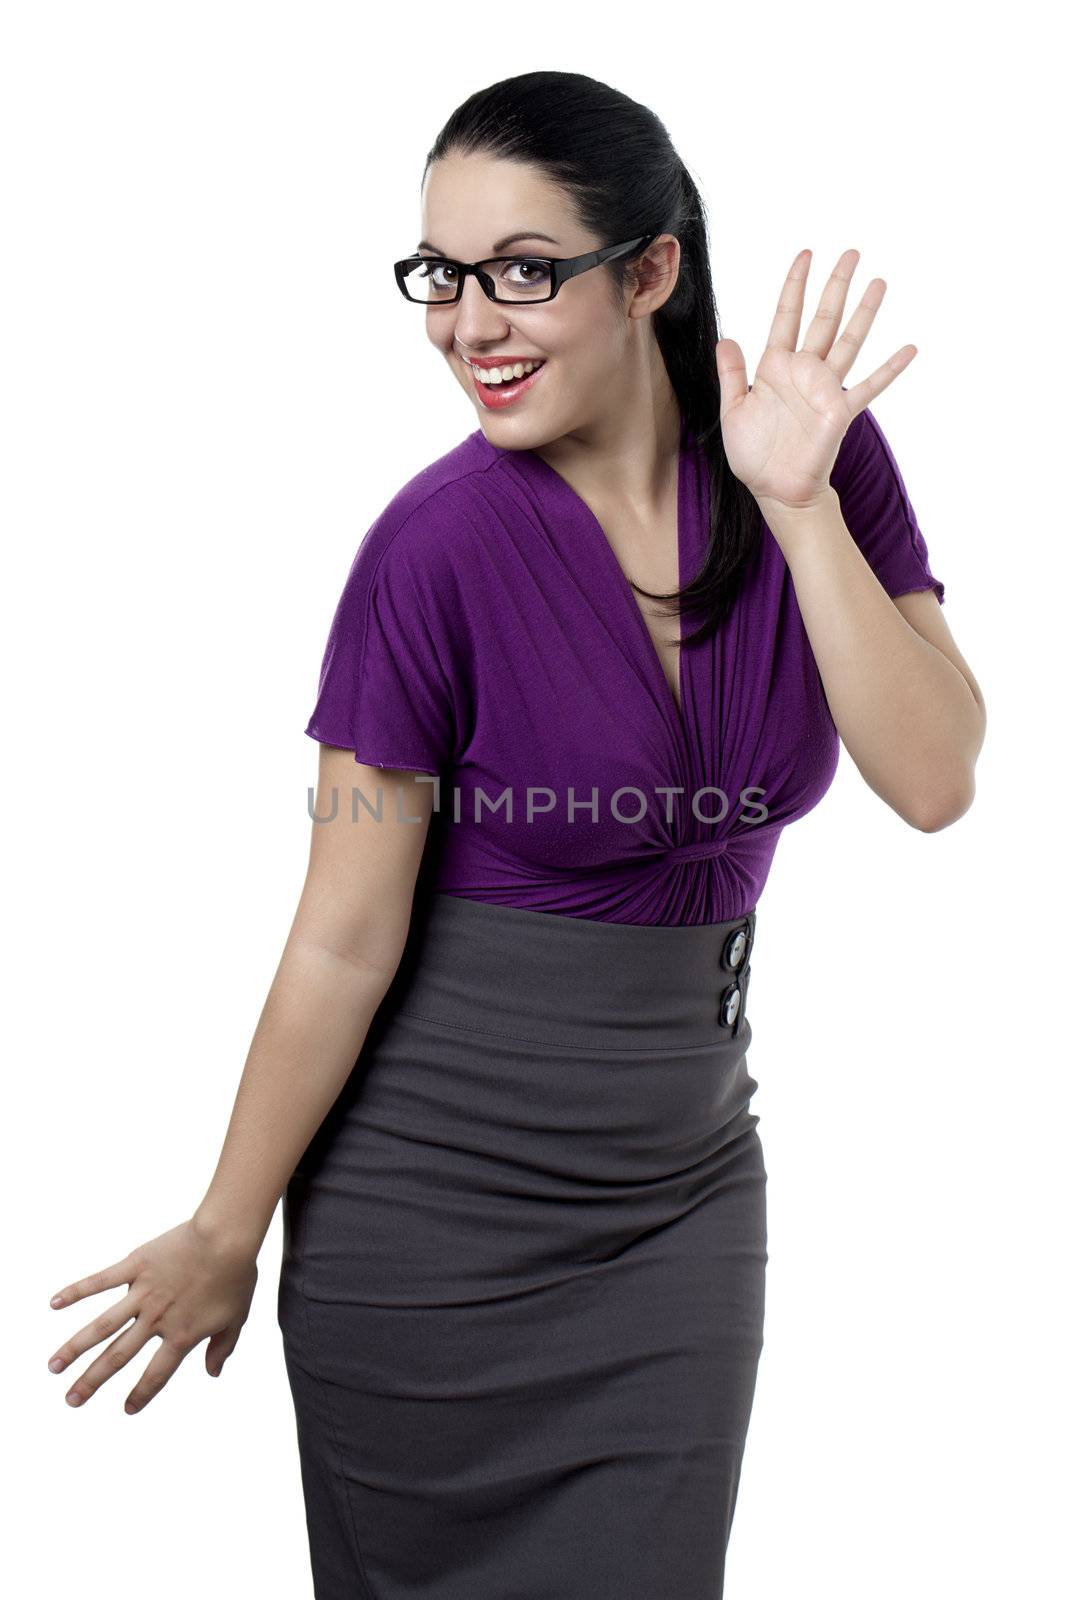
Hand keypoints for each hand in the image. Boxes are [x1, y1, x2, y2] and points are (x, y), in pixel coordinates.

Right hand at [47, 1217, 257, 1412]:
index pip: (157, 1373)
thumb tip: (213, 1372)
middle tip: (70, 1400)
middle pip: (118, 1356)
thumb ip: (223, 1346)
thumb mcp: (237, 1317)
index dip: (142, 1393)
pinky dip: (77, 1291)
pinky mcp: (136, 1265)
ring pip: (102, 1325)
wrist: (226, 1236)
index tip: (127, 1409)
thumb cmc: (236, 1275)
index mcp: (182, 1334)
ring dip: (75, 1347)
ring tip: (53, 1366)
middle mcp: (157, 1319)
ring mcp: (143, 1292)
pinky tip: (54, 1303)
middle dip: (93, 1380)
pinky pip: (101, 1280)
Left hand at [715, 248, 916, 512]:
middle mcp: (804, 371)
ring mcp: (825, 389)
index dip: (795, 285)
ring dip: (864, 312)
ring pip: (849, 341)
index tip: (805, 255)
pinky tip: (909, 348)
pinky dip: (890, 368)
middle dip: (836, 285)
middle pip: (824, 318)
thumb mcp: (733, 411)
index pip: (787, 315)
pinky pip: (870, 386)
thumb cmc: (753, 455)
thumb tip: (725, 338)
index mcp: (775, 367)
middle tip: (851, 252)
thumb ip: (732, 374)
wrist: (774, 490)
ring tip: (879, 281)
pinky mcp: (840, 411)